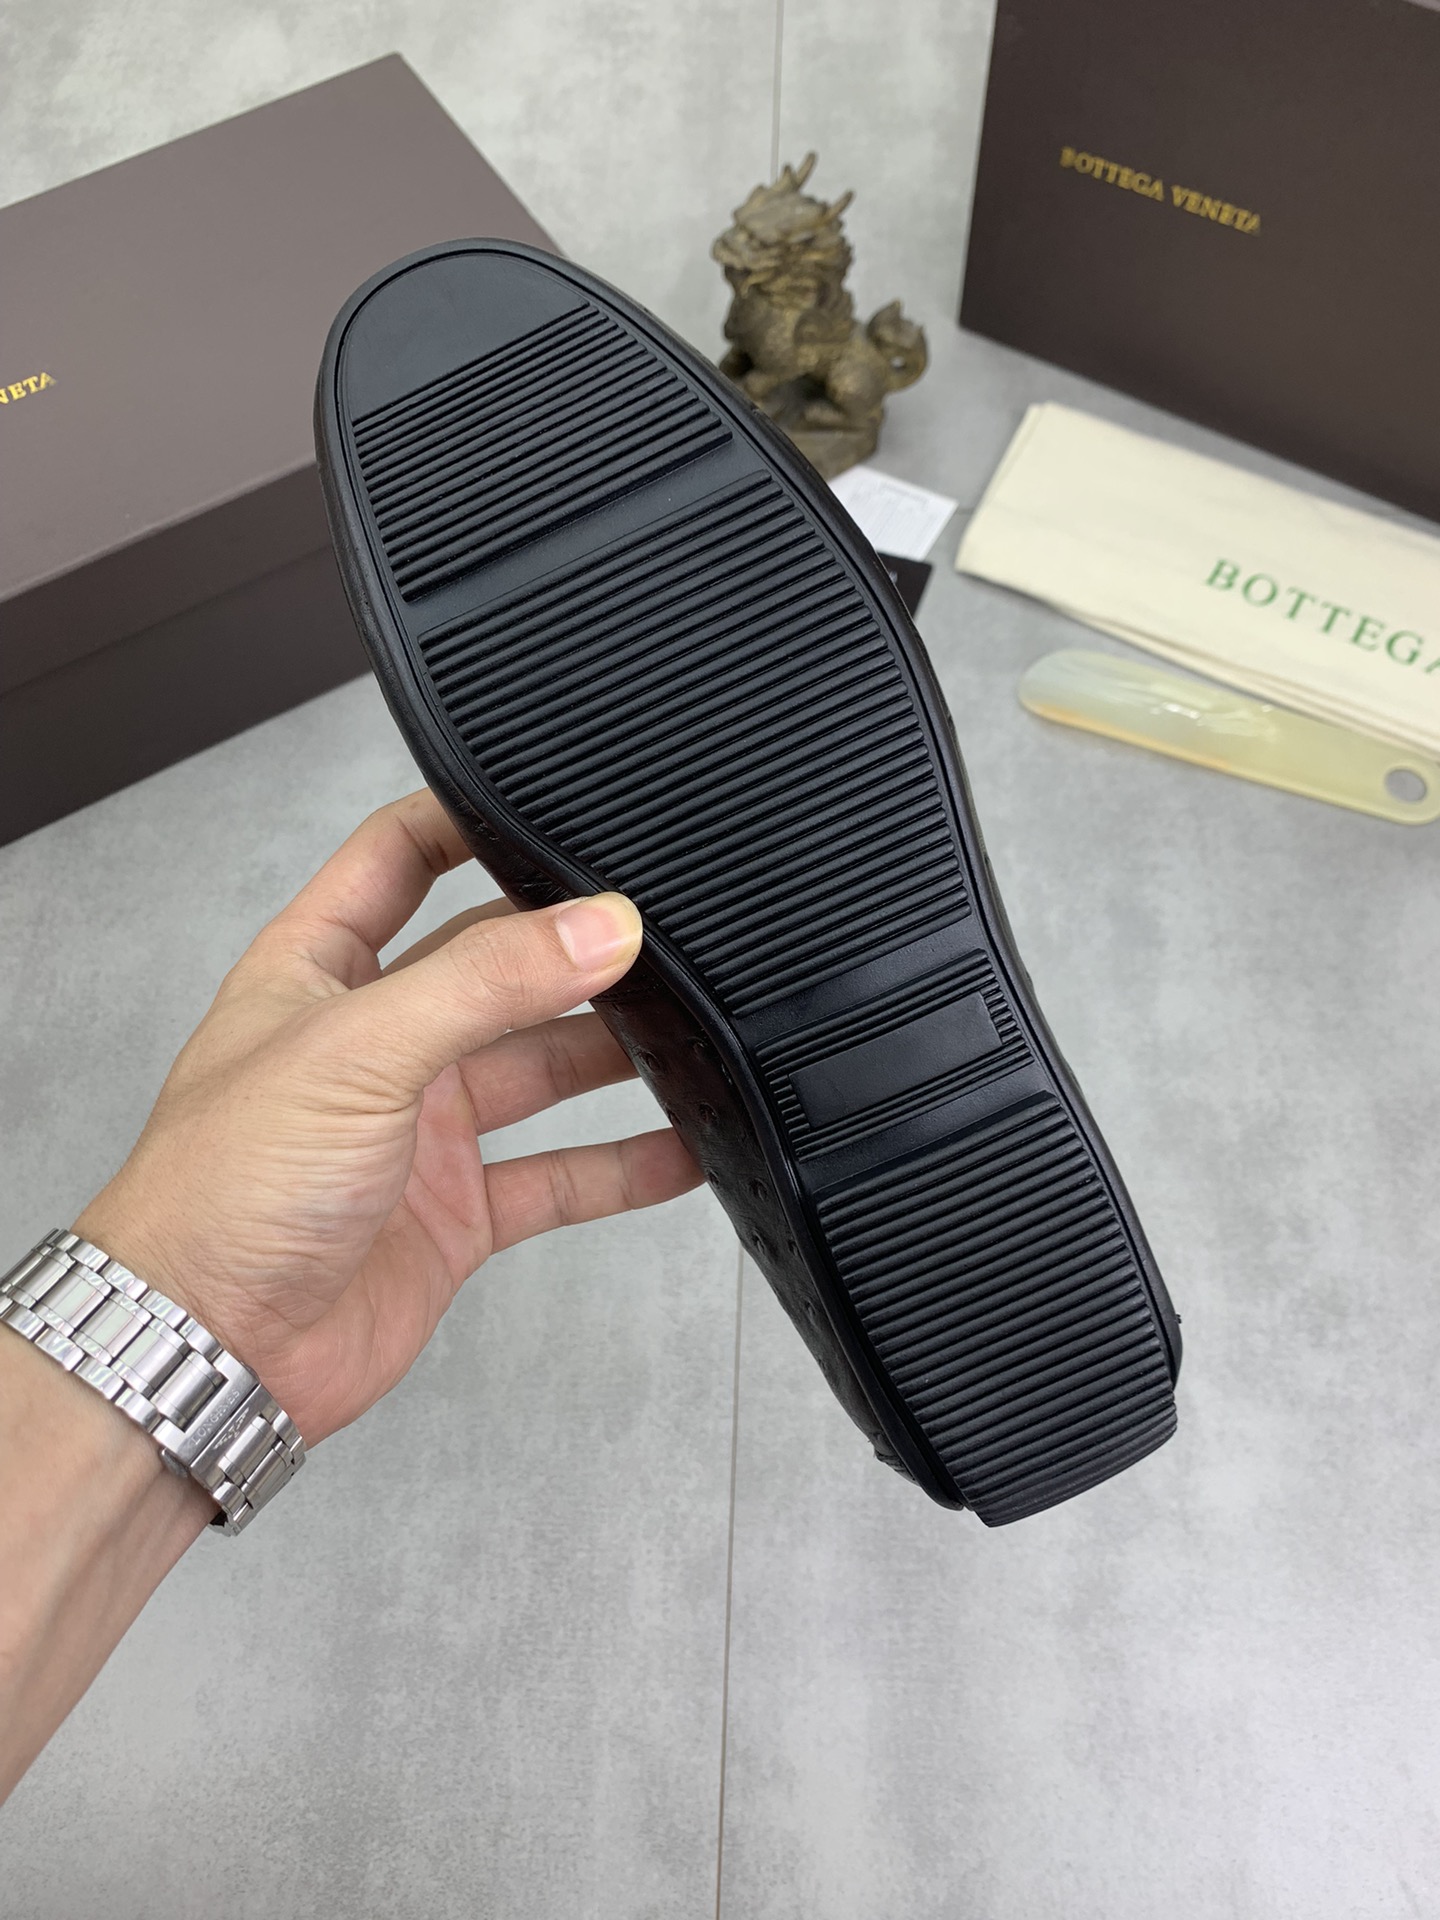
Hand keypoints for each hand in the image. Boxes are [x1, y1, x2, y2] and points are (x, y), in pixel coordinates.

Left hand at [74, 790, 699, 1444]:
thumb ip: (485, 984)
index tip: (553, 805)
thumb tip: (598, 926)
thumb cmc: (219, 1193)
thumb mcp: (358, 1050)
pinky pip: (558, 1174)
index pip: (398, 860)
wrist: (206, 1349)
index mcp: (318, 970)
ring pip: (539, 1067)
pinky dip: (622, 1164)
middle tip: (657, 937)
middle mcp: (374, 1040)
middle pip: (494, 966)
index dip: (467, 823)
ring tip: (693, 1029)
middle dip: (570, 949)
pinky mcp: (456, 1211)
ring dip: (611, 1052)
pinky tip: (681, 1148)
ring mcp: (419, 1127)